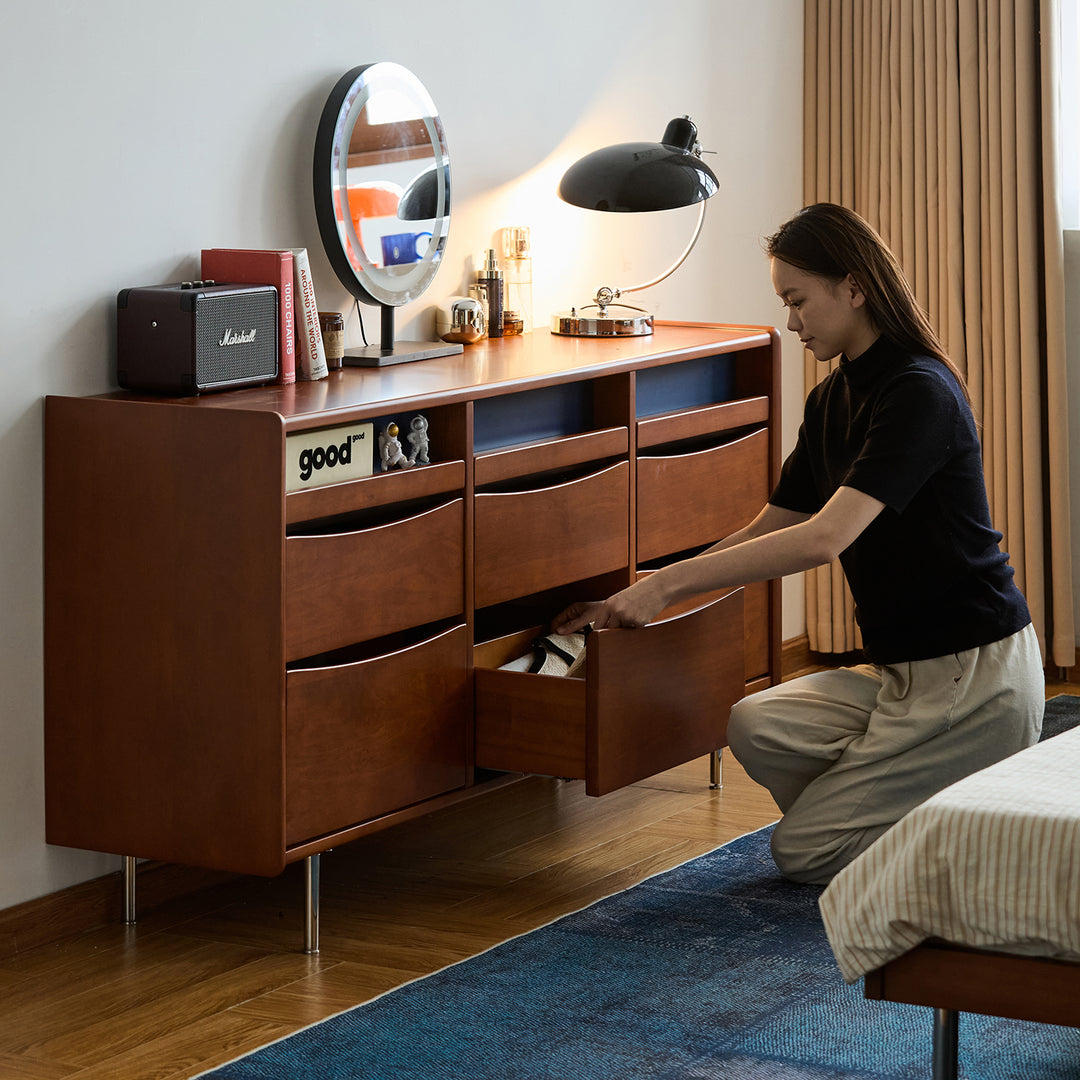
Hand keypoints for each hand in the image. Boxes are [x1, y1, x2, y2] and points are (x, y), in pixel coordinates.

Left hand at [551, 576, 667, 634]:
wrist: (657, 588)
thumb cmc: (637, 595)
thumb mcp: (620, 600)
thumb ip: (610, 614)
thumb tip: (601, 631)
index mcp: (608, 605)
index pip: (597, 626)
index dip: (597, 635)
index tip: (592, 644)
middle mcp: (616, 611)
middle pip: (609, 632)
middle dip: (612, 634)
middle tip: (613, 635)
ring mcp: (627, 617)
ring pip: (622, 633)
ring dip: (627, 629)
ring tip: (634, 615)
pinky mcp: (639, 622)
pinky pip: (635, 632)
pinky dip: (638, 627)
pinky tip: (643, 615)